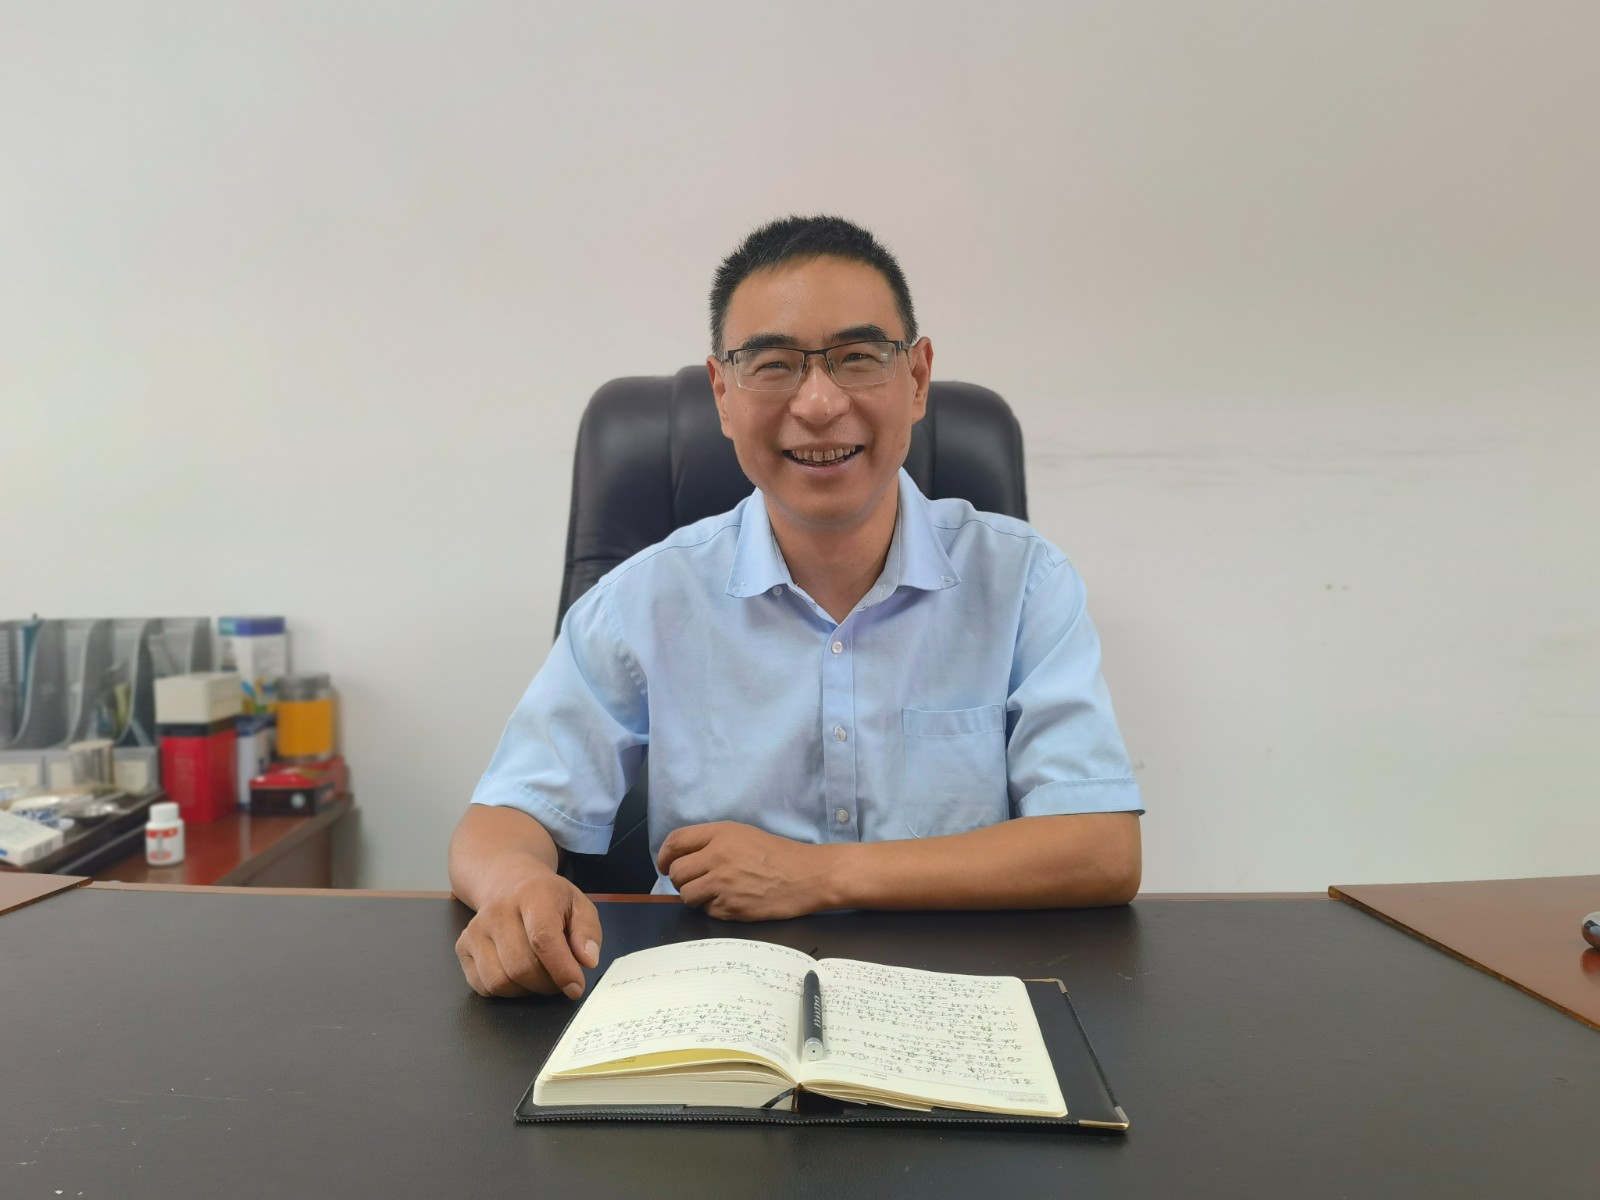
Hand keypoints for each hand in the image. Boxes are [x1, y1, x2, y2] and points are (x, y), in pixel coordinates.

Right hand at [454, 867, 601, 998]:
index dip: (561, 969)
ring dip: (526, 990)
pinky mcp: (462, 946)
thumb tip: (587, 961)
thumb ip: (588, 931)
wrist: (507, 880)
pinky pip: (482, 986)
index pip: (543, 938)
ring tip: (540, 976)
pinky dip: (505, 991)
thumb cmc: (548, 898)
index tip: (576, 988)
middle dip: (547, 984)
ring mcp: (476, 929)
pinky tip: (517, 976)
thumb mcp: (578, 904)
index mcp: (533, 894)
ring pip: (500, 981)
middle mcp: (498, 910)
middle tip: (560, 980)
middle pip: (521, 966)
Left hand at [657, 822, 832, 920]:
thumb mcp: (743, 834)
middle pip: (676, 871)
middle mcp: (717, 856)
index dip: (664, 855)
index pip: (675, 841)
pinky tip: (731, 901)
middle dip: (680, 879)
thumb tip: (683, 857)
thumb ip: (712, 842)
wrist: (806, 876)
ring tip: (713, 893)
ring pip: (686, 894)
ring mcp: (722, 883)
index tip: (665, 864)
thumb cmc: (777, 854)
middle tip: (694, 882)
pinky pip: (706, 910)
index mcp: (720, 834)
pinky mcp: (730, 907)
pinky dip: (714, 908)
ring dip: (694, 896)